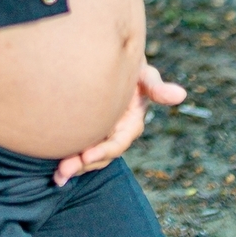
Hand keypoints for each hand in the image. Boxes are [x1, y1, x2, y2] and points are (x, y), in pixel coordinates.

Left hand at [53, 63, 186, 187]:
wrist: (109, 60)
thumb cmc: (131, 66)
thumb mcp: (145, 74)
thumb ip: (157, 86)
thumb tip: (181, 94)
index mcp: (131, 124)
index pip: (118, 142)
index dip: (103, 150)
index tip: (86, 156)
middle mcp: (116, 133)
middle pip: (100, 154)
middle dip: (83, 164)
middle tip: (63, 170)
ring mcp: (101, 133)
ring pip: (88, 156)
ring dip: (74, 168)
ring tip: (57, 177)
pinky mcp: (88, 131)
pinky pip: (78, 147)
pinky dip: (67, 157)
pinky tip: (54, 171)